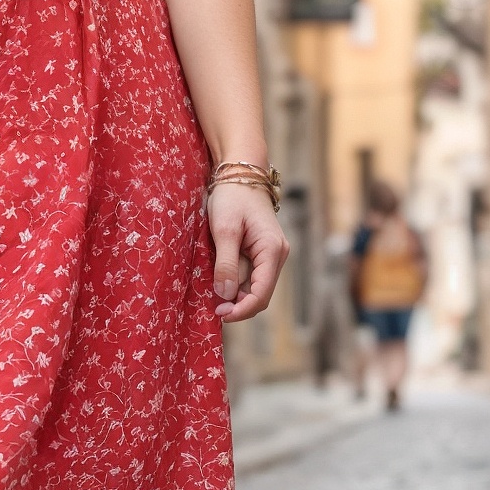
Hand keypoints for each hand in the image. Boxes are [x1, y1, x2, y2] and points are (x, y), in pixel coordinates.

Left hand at [209, 184, 289, 322]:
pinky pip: (251, 275)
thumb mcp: (224, 230)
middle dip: (238, 304)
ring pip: (254, 286)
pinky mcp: (262, 252)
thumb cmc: (231, 198)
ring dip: (235, 293)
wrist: (240, 175)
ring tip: (212, 291)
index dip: (242, 309)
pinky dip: (235, 281)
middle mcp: (277, 255)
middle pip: (260, 293)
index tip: (221, 315)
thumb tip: (225, 296)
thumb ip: (226, 264)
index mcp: (272, 250)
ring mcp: (271, 254)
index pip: (261, 293)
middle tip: (213, 307)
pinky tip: (220, 280)